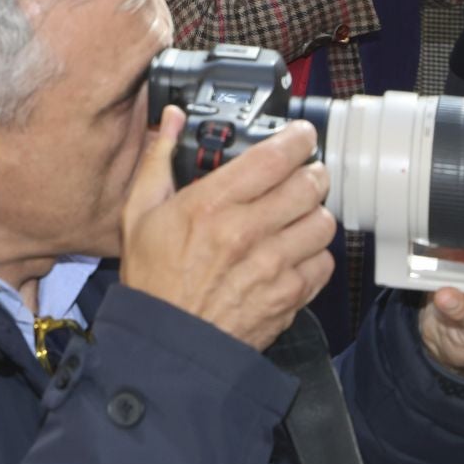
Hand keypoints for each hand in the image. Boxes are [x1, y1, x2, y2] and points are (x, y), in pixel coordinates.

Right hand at [119, 106, 335, 350]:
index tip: (301, 136)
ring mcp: (273, 265)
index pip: (273, 158)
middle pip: (308, 185)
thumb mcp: (139, 212)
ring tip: (299, 215)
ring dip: (315, 213)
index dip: (296, 139)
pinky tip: (294, 252)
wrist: (169, 342)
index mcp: (210, 204)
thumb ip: (158, 160)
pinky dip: (315, 254)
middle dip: (311, 173)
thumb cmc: (153, 278)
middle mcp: (247, 231)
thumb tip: (172, 121)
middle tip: (303, 174)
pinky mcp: (290, 295)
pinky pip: (324, 262)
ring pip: (323, 222)